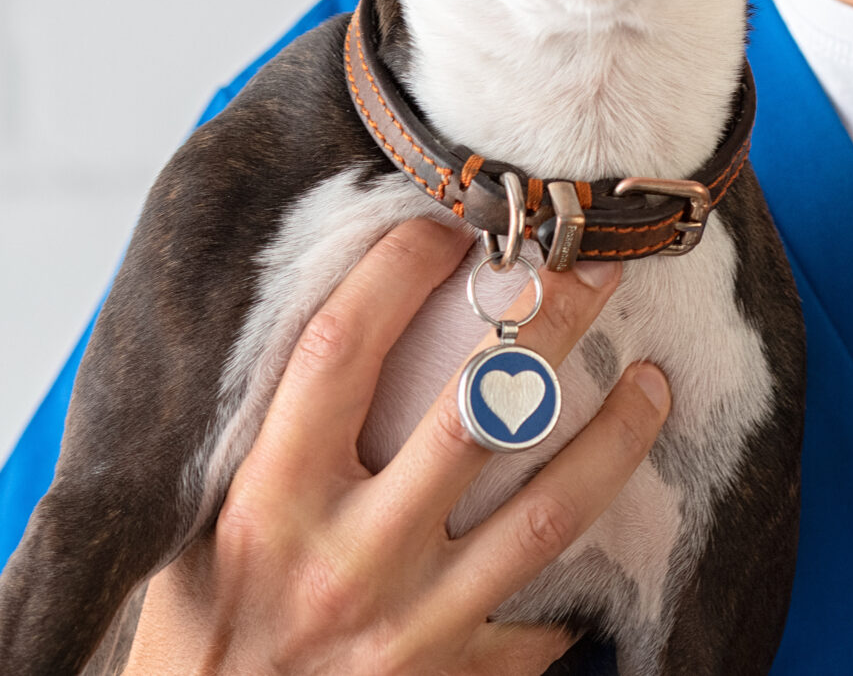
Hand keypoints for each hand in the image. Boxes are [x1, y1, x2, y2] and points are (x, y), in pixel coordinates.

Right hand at [119, 216, 671, 674]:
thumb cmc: (196, 633)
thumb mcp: (198, 524)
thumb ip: (264, 435)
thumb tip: (335, 322)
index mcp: (269, 501)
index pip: (340, 352)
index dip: (399, 270)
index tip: (448, 219)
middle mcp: (344, 559)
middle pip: (474, 413)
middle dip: (548, 325)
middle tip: (597, 264)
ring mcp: (407, 627)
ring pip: (543, 517)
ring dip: (612, 441)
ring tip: (655, 383)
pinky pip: (539, 629)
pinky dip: (576, 587)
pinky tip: (616, 534)